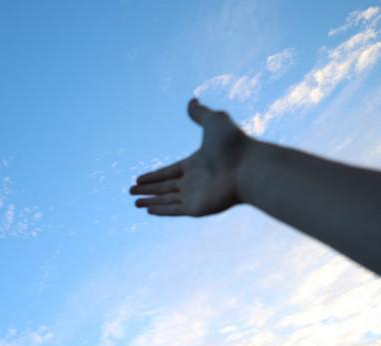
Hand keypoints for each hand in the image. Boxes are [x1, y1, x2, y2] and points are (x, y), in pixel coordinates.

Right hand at [130, 99, 250, 216]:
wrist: (249, 167)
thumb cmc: (234, 144)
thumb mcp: (214, 121)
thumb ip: (200, 113)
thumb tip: (192, 100)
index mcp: (196, 163)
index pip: (170, 171)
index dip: (154, 175)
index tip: (138, 178)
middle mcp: (194, 181)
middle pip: (165, 187)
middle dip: (148, 189)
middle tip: (131, 191)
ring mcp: (196, 196)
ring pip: (167, 200)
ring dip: (150, 201)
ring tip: (134, 203)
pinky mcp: (197, 209)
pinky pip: (174, 210)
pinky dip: (161, 210)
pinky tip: (148, 210)